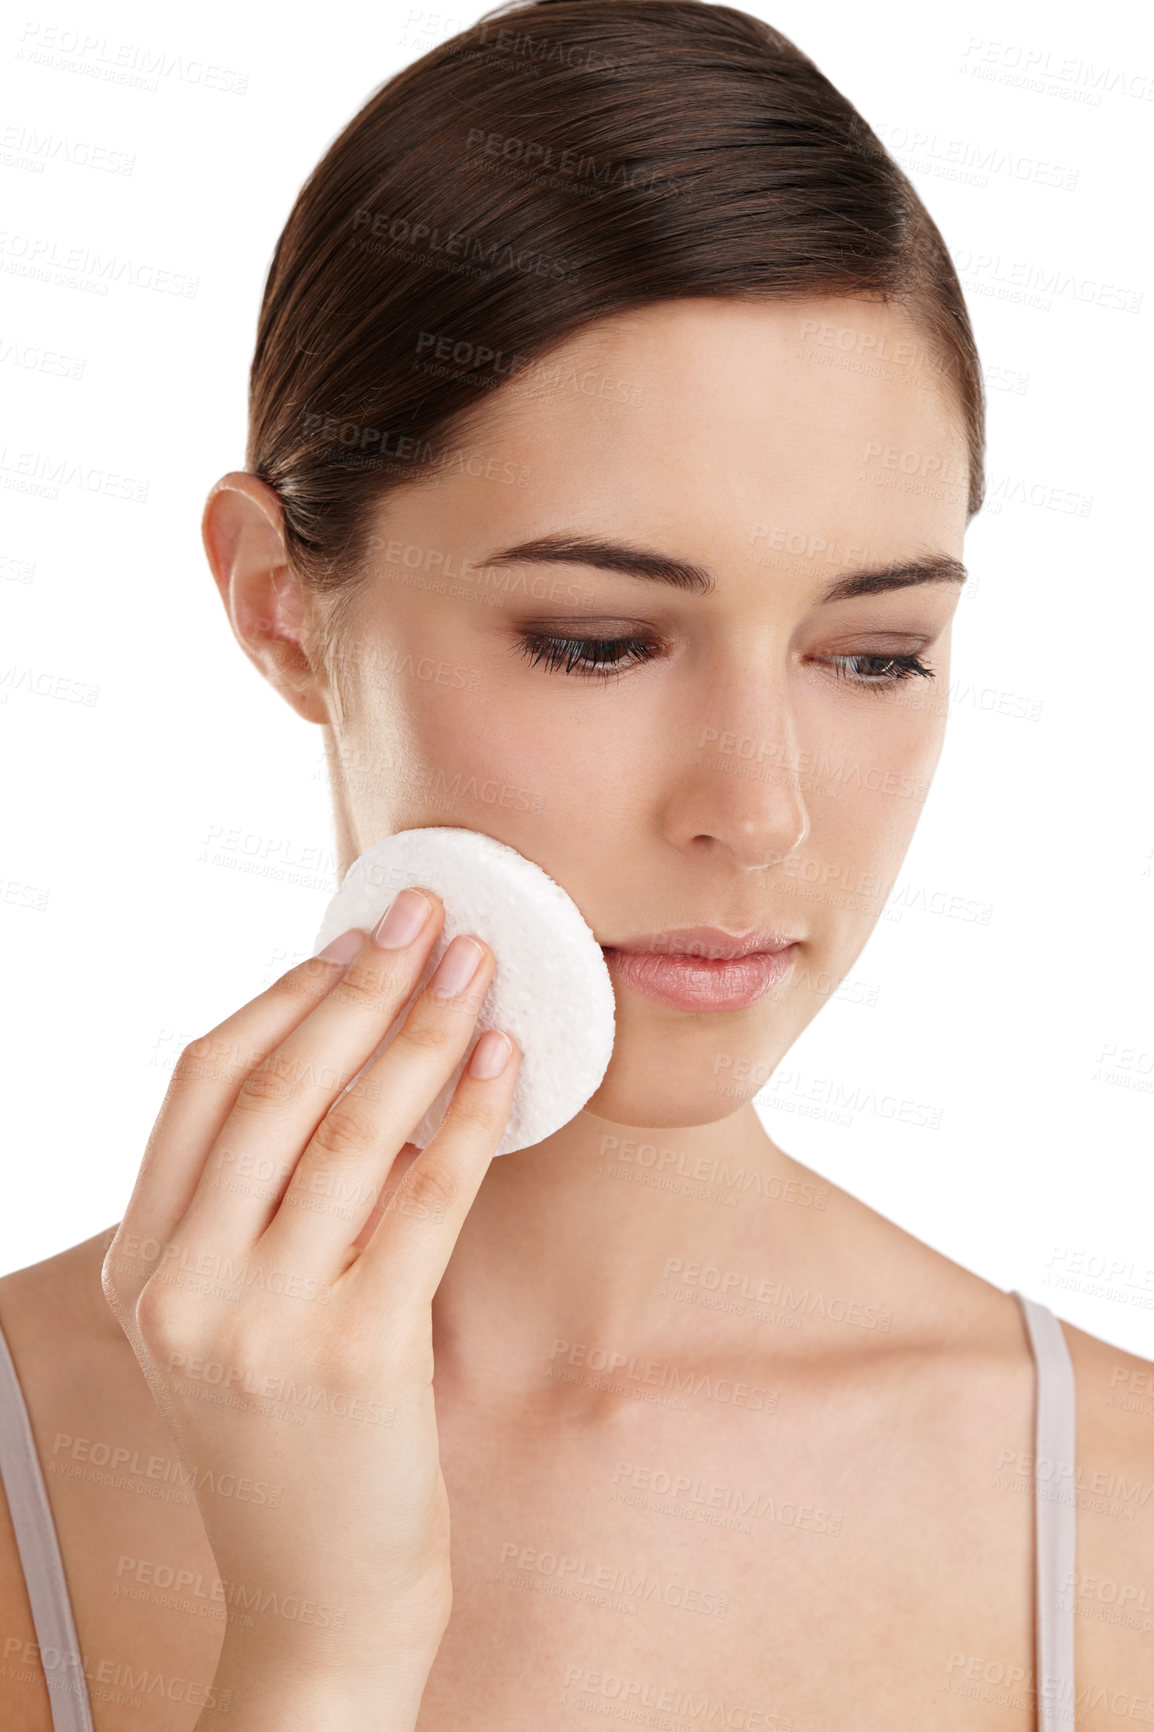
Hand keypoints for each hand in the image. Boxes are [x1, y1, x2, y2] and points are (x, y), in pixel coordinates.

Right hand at [101, 887, 519, 1718]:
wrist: (317, 1601)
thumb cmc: (290, 1445)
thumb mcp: (228, 1319)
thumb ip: (255, 1205)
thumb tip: (349, 1050)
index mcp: (141, 1266)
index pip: (200, 1085)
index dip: (283, 996)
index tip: (349, 938)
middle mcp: (183, 1288)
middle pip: (275, 1088)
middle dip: (360, 985)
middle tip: (425, 917)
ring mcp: (263, 1324)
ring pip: (354, 1128)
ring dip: (423, 1029)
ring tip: (475, 968)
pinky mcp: (357, 1354)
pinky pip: (425, 1197)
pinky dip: (471, 1116)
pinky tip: (504, 1062)